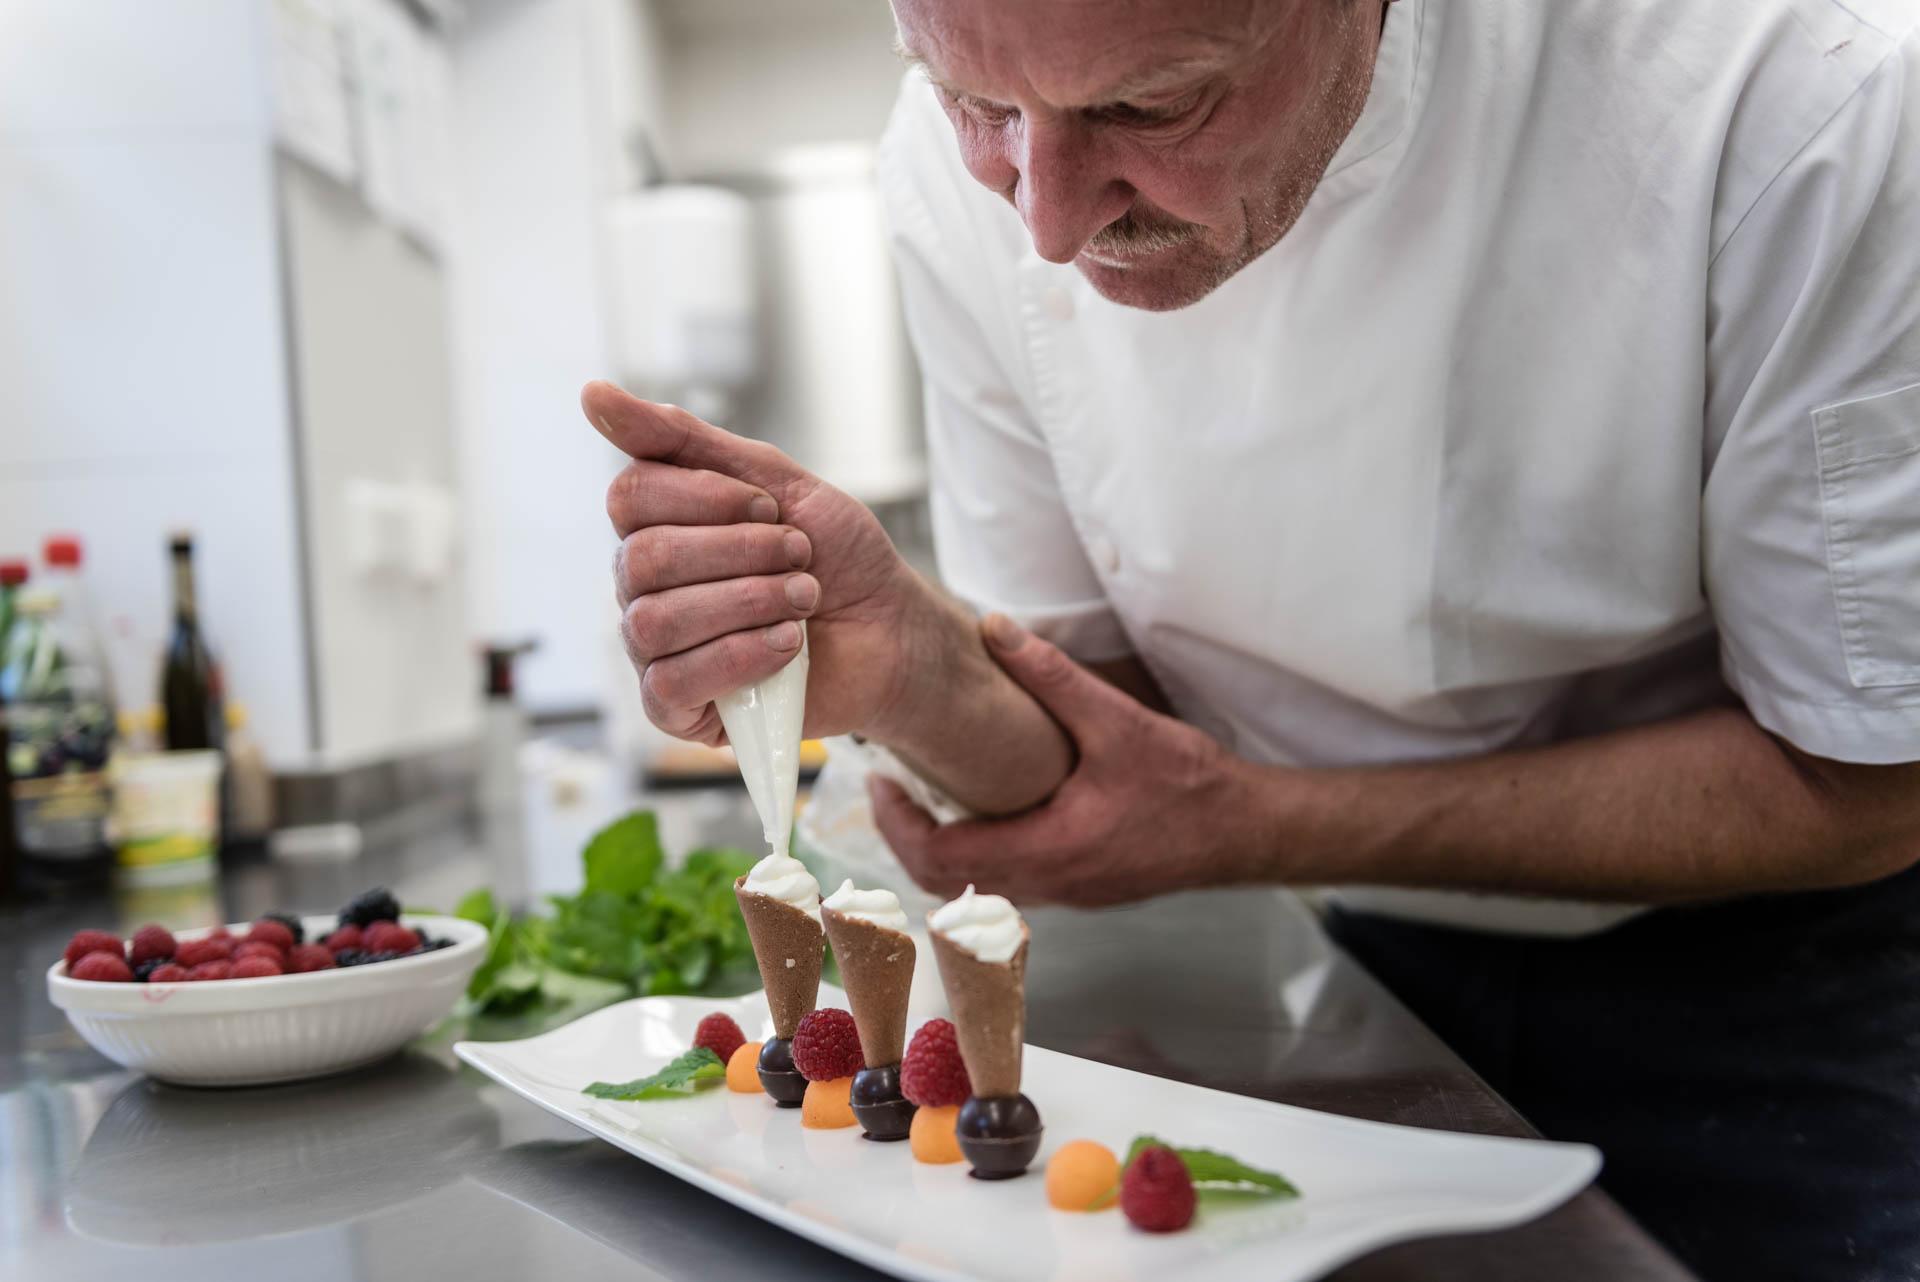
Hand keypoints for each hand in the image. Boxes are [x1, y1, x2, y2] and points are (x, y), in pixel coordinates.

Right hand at [586, 381, 931, 746]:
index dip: (706, 498)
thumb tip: (592, 394)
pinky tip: (787, 646)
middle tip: (798, 555)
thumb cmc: (837, 559)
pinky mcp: (678, 708)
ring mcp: (655, 651)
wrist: (893, 630)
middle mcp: (643, 590)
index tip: (769, 507)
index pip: (629, 497)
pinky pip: (671, 682)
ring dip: (747, 602)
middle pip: (641, 560)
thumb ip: (683, 439)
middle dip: (739, 552)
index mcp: (658, 529)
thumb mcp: (774, 478)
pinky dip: (740, 656)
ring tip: (803, 601)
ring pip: (654, 621)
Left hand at [869, 616, 1263, 905]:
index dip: (896, 823)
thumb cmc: (1190, 785)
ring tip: (923, 794)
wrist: (1246, 831)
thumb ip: (1052, 675)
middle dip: (905, 836)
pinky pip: (1005, 880)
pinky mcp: (1078, 885)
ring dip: (940, 846)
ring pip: (974, 887)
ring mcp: (1063, 892)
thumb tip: (996, 627)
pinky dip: (976, 851)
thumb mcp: (1118, 721)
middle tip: (886, 789)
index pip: (941, 857)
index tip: (878, 782)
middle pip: (944, 881)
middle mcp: (1048, 883)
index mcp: (1048, 850)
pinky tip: (980, 809)